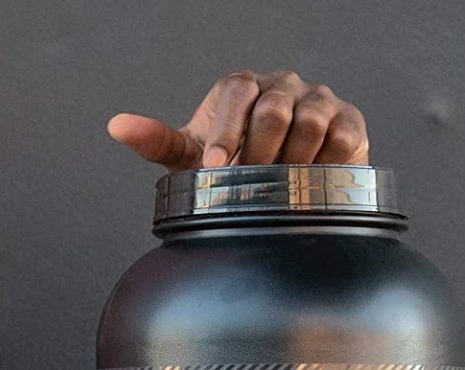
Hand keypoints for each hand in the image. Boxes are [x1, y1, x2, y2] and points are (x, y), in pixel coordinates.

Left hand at [108, 70, 368, 170]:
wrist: (284, 179)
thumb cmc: (232, 161)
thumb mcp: (191, 153)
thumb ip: (156, 141)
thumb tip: (116, 126)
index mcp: (242, 87)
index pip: (235, 95)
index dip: (225, 132)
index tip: (216, 168)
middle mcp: (280, 86)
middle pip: (273, 109)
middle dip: (258, 153)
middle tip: (248, 184)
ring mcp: (318, 101)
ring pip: (309, 122)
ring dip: (291, 161)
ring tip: (278, 188)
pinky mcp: (348, 121)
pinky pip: (343, 137)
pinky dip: (326, 164)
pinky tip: (311, 184)